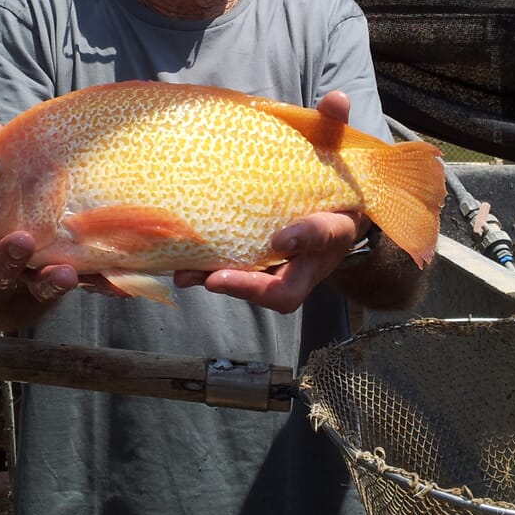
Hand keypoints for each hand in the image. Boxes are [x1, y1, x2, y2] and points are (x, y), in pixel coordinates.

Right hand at [0, 106, 79, 320]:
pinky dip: (89, 284)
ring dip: (47, 280)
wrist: (44, 237)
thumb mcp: (0, 174)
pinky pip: (76, 288)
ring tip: (64, 270)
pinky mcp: (65, 283)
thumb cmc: (10, 200)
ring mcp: (33, 280)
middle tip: (20, 241)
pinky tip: (99, 277)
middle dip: (5, 259)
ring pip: (35, 287)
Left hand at [173, 90, 361, 313]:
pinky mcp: (259, 273)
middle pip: (286, 290)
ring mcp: (283, 272)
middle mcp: (310, 261)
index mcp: (334, 229)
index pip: (325, 237)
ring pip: (255, 290)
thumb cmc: (329, 180)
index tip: (280, 237)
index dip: (306, 238)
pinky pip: (235, 281)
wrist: (334, 214)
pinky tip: (180, 269)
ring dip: (221, 283)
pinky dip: (208, 276)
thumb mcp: (334, 153)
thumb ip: (332, 128)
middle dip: (252, 287)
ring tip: (187, 274)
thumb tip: (336, 97)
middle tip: (218, 277)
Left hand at [176, 210, 362, 312]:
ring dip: (201, 270)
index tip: (215, 279)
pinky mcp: (248, 257)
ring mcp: (260, 272)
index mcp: (298, 284)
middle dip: (210, 280)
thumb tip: (280, 241)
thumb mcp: (333, 228)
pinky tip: (188, 246)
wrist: (337, 220)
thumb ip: (313, 233)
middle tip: (184, 274)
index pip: (272, 295)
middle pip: (241, 289)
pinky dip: (207, 254)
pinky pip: (226, 259)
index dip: (243, 288)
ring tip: (176, 264)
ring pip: (228, 276)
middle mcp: (275, 283)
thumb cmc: (338, 225)